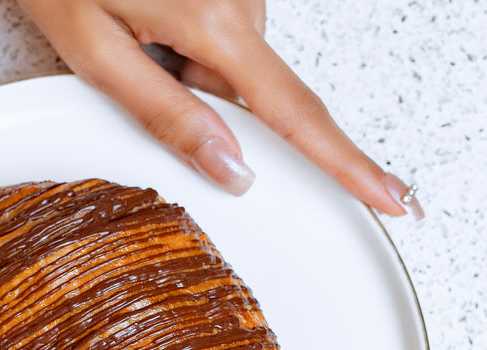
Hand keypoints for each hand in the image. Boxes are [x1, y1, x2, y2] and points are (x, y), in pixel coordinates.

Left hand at [18, 0, 422, 216]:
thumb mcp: (95, 51)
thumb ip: (166, 114)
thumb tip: (231, 170)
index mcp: (214, 22)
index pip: (295, 114)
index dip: (346, 163)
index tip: (391, 195)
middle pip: (253, 91)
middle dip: (201, 99)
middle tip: (134, 52)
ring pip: (231, 62)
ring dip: (186, 66)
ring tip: (129, 26)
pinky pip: (222, 30)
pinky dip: (187, 38)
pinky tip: (145, 12)